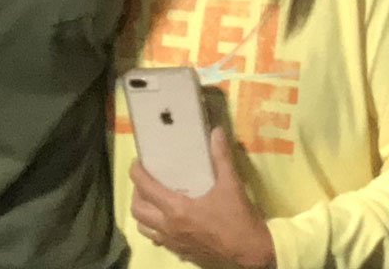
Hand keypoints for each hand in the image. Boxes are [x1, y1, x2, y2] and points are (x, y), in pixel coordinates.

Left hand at [130, 126, 276, 268]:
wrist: (251, 257)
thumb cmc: (239, 221)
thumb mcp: (231, 186)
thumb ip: (221, 158)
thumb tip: (216, 132)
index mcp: (176, 209)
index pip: (145, 188)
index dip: (137, 172)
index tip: (138, 162)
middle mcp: (169, 228)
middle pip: (137, 210)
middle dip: (137, 194)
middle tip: (147, 182)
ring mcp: (173, 244)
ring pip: (145, 228)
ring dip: (144, 213)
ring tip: (154, 201)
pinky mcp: (181, 254)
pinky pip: (159, 240)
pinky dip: (157, 229)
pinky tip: (171, 222)